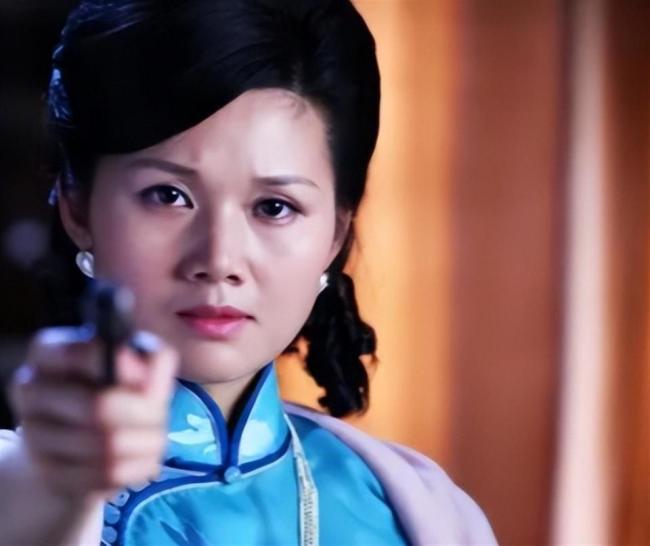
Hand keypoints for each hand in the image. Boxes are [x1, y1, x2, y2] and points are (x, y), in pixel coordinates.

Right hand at [8, 326, 177, 502]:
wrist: (82, 438)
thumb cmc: (117, 387)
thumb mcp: (139, 362)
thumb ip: (153, 358)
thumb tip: (152, 376)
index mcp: (48, 352)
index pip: (82, 353)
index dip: (125, 366)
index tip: (146, 377)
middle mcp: (31, 390)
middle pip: (100, 406)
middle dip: (145, 413)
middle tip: (160, 415)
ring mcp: (34, 435)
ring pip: (108, 445)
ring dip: (146, 442)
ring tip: (154, 436)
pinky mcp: (48, 474)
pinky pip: (106, 473)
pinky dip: (136, 466)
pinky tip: (139, 456)